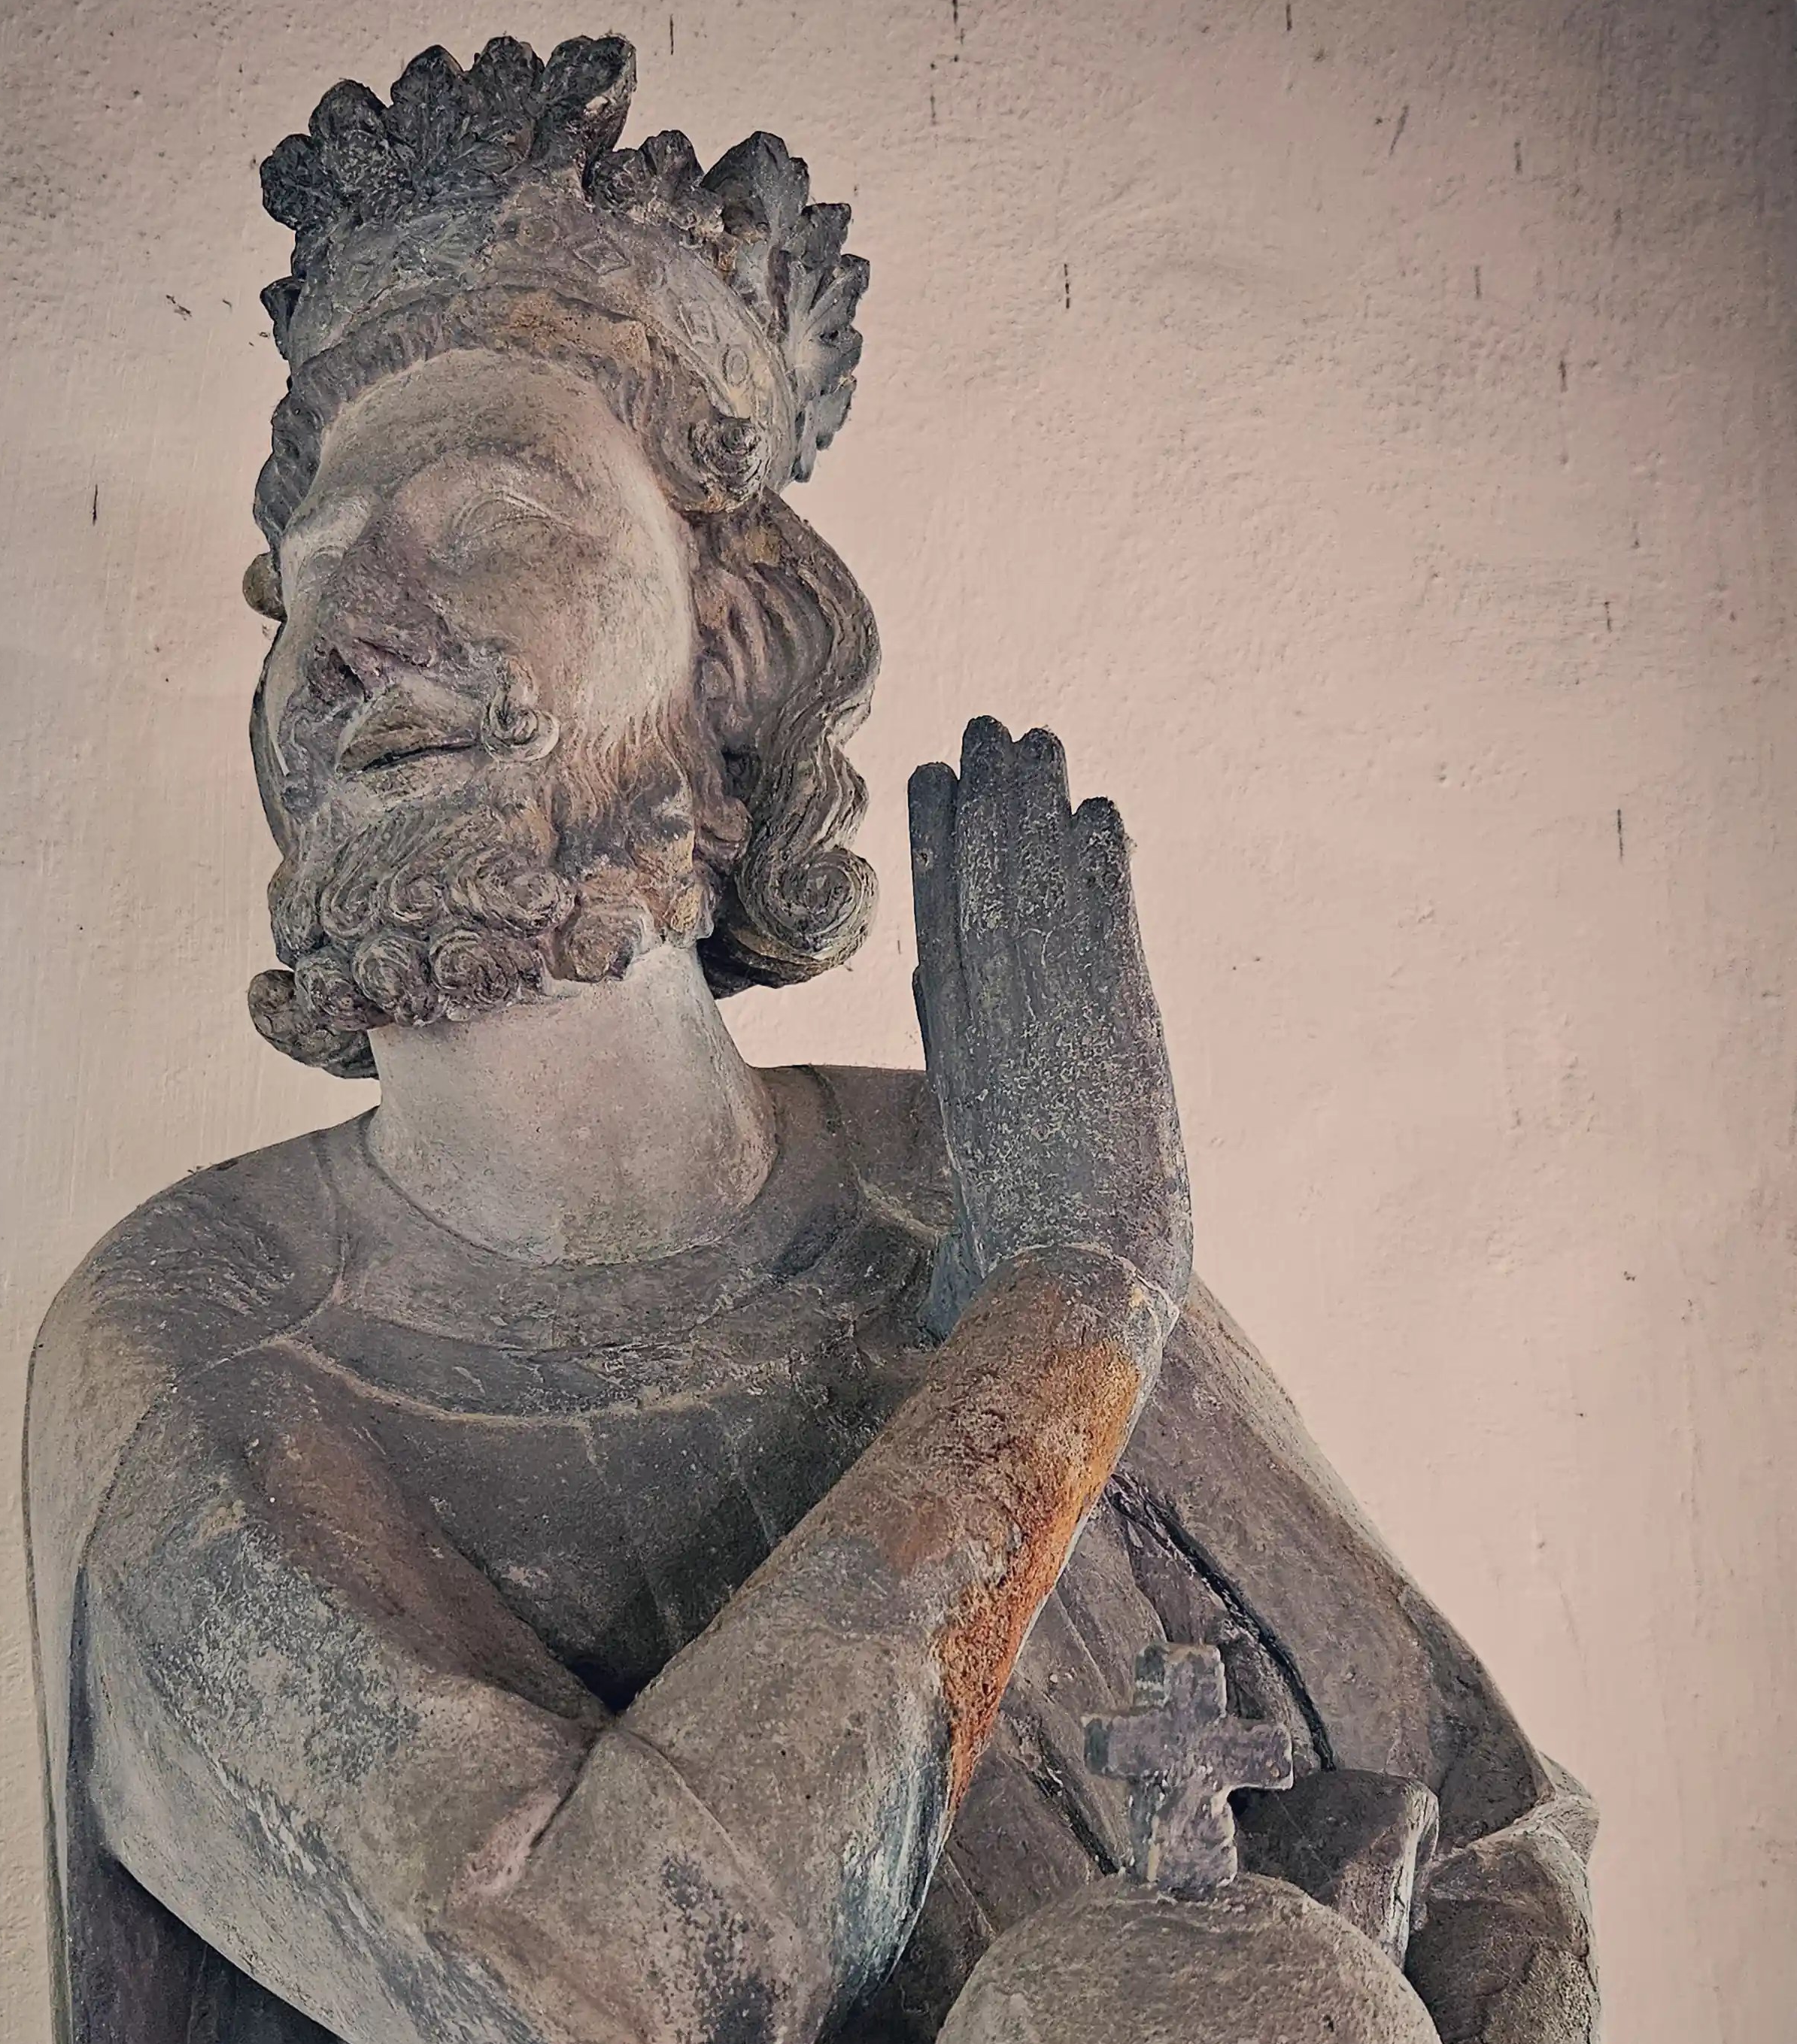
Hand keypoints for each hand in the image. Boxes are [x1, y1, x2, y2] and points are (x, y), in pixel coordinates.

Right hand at [910, 720, 1190, 1337]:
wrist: (1068, 1293)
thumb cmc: (1022, 1296)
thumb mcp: (974, 1266)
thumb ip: (958, 1260)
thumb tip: (929, 1314)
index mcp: (961, 1071)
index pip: (942, 938)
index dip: (937, 857)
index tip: (933, 788)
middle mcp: (994, 1034)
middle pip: (980, 895)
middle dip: (982, 806)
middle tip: (985, 729)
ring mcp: (1050, 1024)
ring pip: (1034, 895)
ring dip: (1036, 812)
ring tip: (1039, 739)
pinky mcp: (1114, 1029)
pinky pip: (1104, 929)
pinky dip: (1101, 870)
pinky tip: (1101, 815)